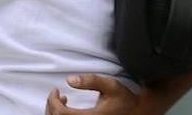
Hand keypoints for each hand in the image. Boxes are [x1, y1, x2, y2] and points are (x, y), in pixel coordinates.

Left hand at [45, 74, 159, 113]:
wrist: (139, 111)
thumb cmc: (124, 98)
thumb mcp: (109, 85)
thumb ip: (90, 81)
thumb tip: (68, 80)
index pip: (62, 114)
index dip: (53, 102)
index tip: (56, 90)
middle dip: (52, 107)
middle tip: (55, 94)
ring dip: (57, 112)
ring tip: (62, 100)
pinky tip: (68, 107)